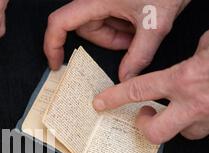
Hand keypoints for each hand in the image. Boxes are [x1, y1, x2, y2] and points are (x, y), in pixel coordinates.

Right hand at [44, 0, 189, 80]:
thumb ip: (140, 55)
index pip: (60, 23)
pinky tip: (141, 25)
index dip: (52, 45)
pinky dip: (124, 27)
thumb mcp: (156, 24)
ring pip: (99, 26)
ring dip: (118, 35)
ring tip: (141, 31)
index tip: (57, 64)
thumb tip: (126, 78)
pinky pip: (110, 19)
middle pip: (85, 29)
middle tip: (131, 44)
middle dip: (107, 42)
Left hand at [93, 27, 208, 142]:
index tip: (100, 103)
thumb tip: (196, 57)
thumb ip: (198, 52)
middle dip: (146, 127)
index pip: (137, 90)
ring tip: (189, 109)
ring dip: (183, 123)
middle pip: (155, 132)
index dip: (114, 98)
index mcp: (184, 78)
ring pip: (187, 133)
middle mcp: (194, 104)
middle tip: (146, 117)